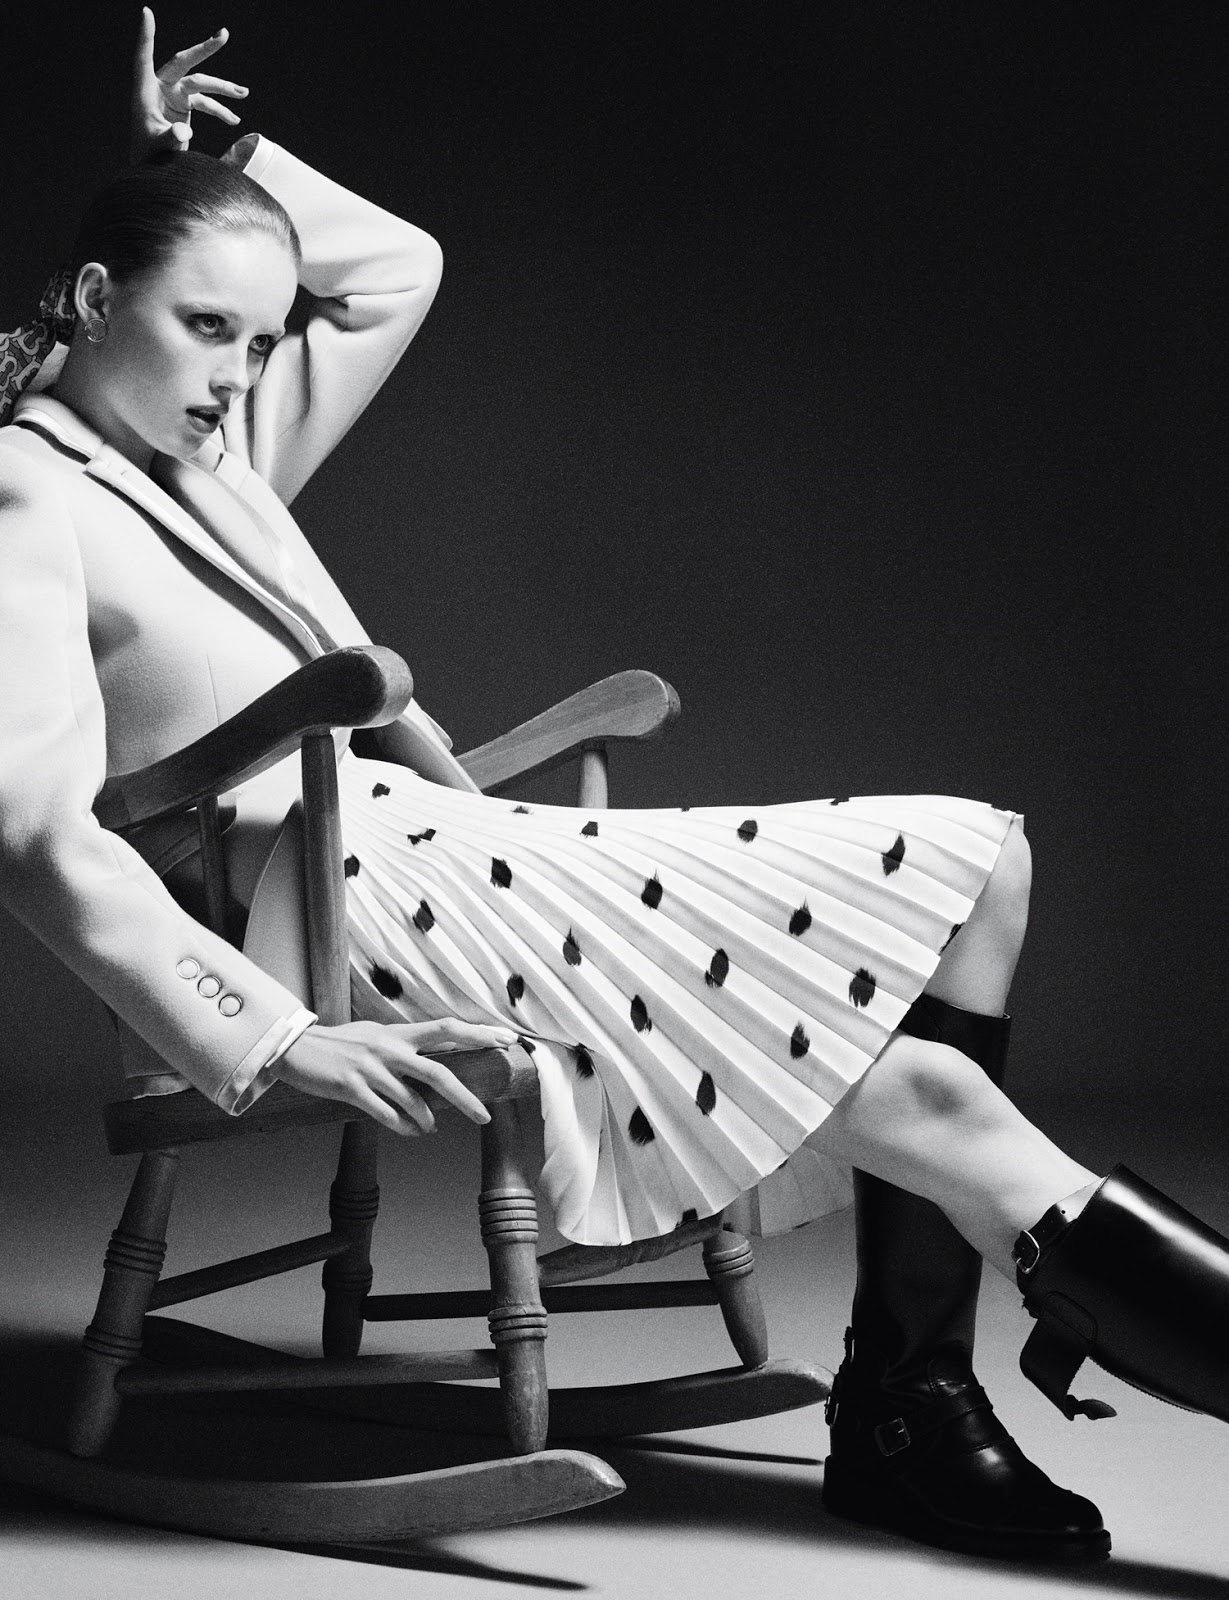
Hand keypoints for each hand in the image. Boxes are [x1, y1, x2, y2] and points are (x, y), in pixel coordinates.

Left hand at [131, 7, 248, 161]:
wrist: (153, 164)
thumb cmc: (148, 153)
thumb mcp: (157, 146)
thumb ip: (169, 138)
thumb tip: (183, 133)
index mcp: (146, 89)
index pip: (144, 56)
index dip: (146, 35)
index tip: (146, 12)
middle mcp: (160, 86)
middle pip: (183, 62)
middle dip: (205, 49)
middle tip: (224, 35)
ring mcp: (173, 93)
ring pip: (201, 84)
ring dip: (223, 88)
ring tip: (244, 94)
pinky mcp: (184, 104)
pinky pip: (205, 102)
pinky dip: (220, 111)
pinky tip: (233, 120)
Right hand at [274, 1018, 521, 1135]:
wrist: (298, 1048)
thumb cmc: (341, 1044)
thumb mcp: (376, 1036)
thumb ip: (405, 1046)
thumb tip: (437, 1058)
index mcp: (399, 1034)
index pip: (447, 1028)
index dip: (478, 1033)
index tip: (505, 1041)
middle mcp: (389, 1048)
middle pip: (437, 1072)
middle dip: (464, 1098)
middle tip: (483, 1117)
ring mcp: (370, 1068)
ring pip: (412, 1100)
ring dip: (427, 1120)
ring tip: (431, 1129)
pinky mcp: (351, 1087)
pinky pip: (385, 1113)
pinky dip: (402, 1127)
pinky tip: (409, 1132)